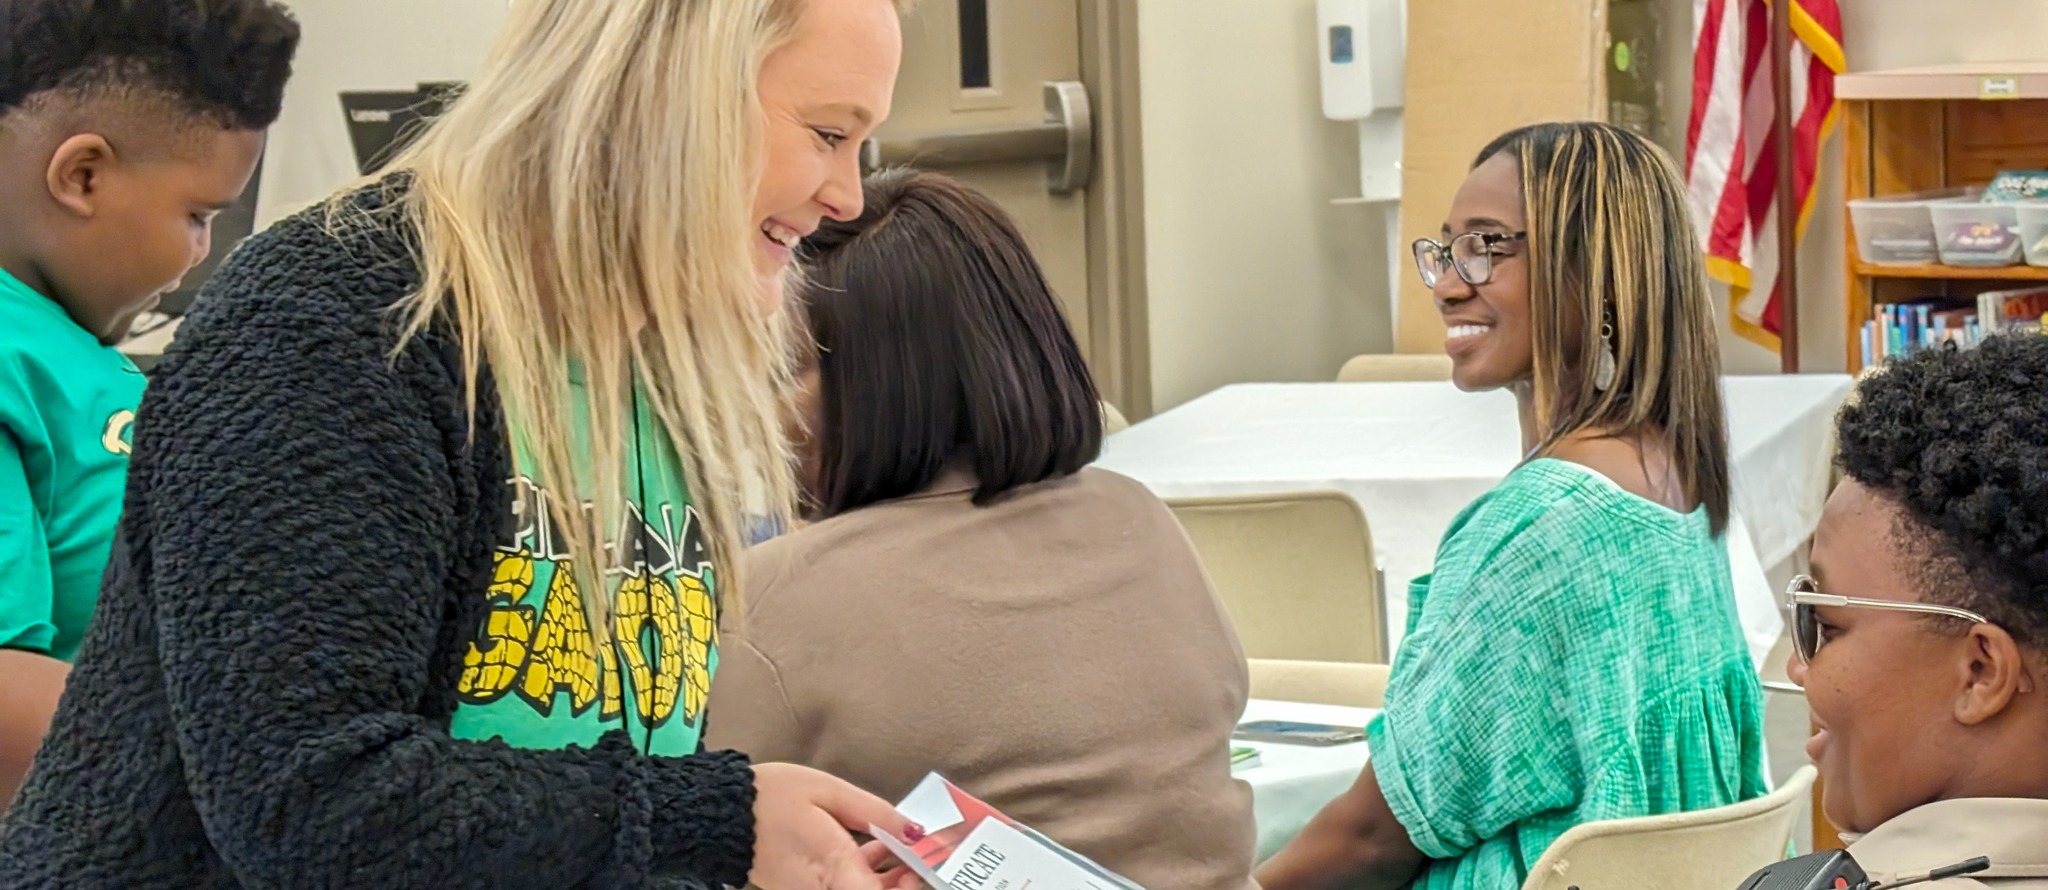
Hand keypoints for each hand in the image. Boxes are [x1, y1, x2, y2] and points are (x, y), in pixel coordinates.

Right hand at [749, 762, 922, 889]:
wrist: (721, 814)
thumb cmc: (769, 796)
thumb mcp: (828, 791)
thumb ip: (875, 813)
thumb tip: (915, 832)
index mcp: (833, 863)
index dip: (909, 884)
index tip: (926, 865)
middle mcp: (821, 888)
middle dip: (902, 884)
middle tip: (918, 859)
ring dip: (885, 881)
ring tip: (900, 852)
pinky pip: (841, 888)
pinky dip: (862, 877)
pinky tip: (871, 852)